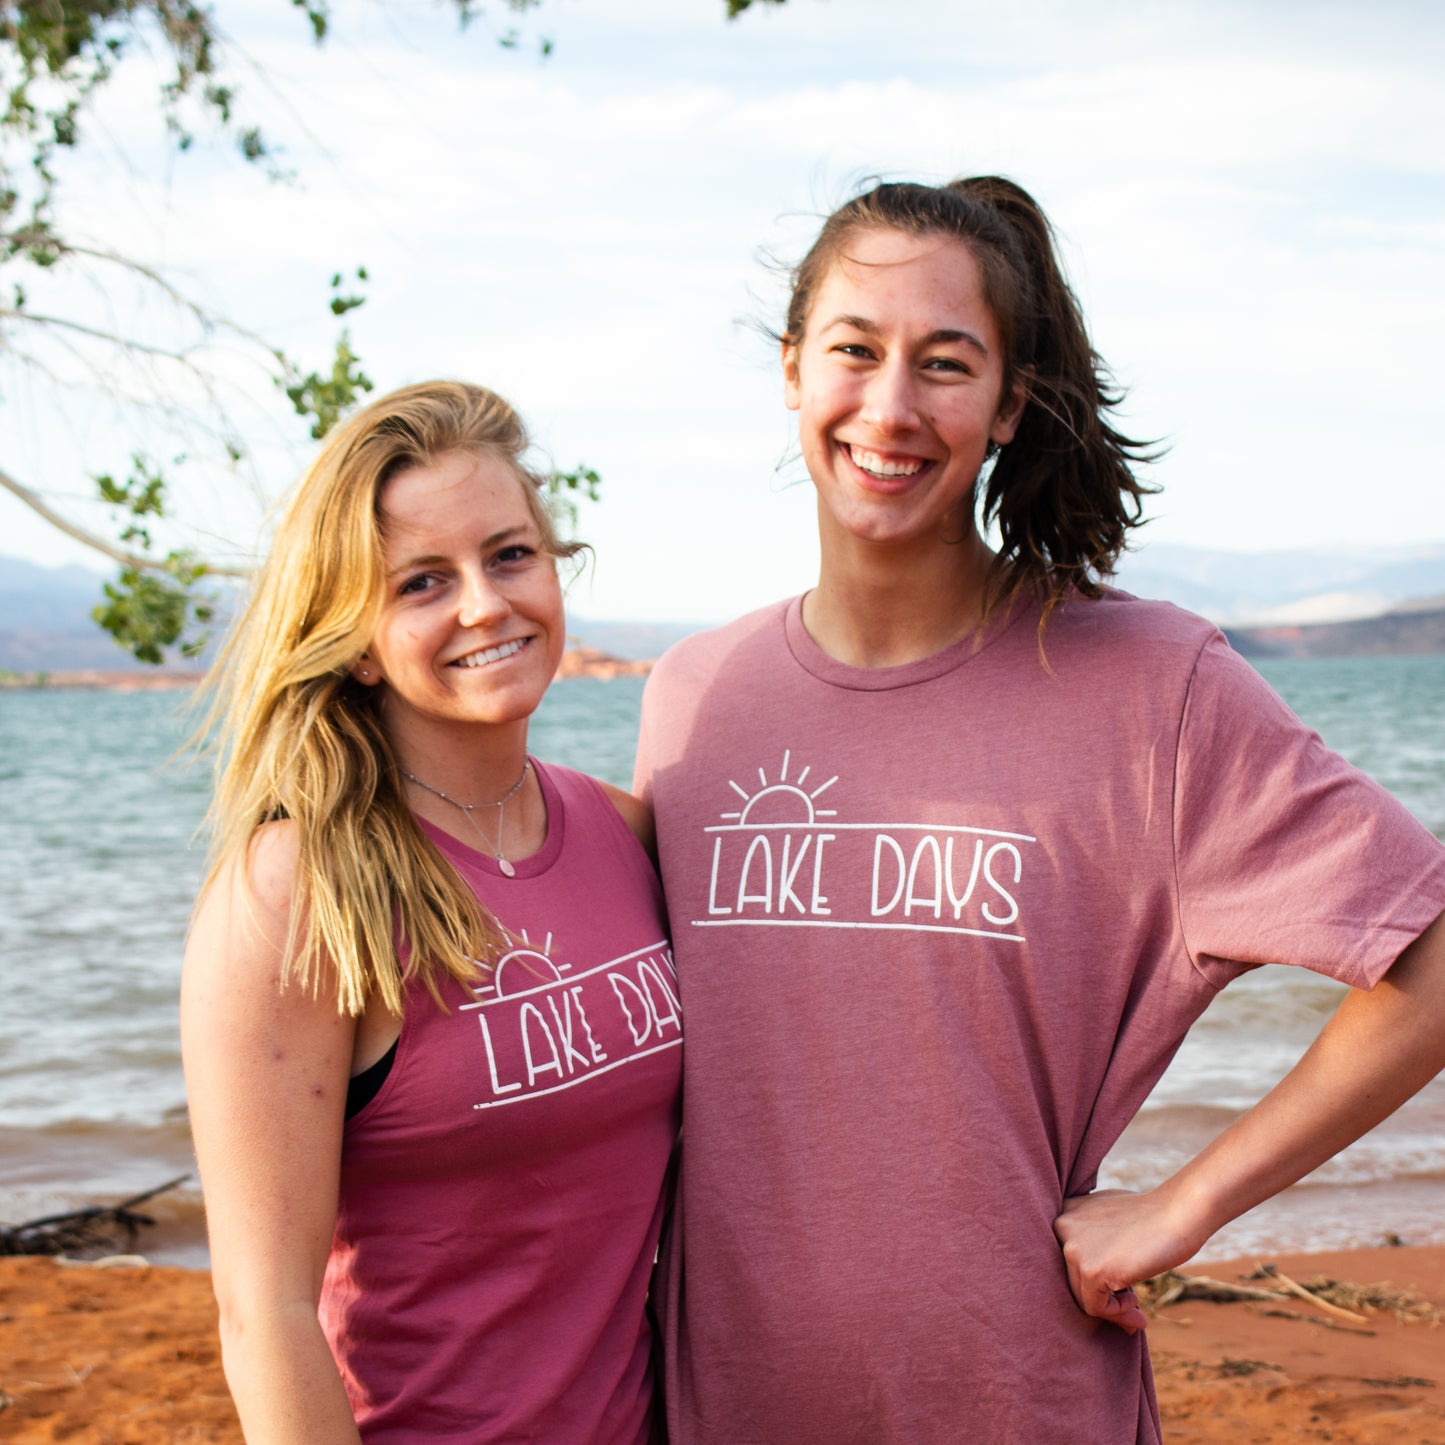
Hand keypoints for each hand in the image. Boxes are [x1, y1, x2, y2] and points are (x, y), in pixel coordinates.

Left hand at [1052, 1188, 1201, 1335]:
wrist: (1178, 1213)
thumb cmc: (1151, 1215)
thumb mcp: (1111, 1219)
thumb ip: (1094, 1239)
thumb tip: (1093, 1277)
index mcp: (1065, 1212)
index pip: (1069, 1258)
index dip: (1095, 1277)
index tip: (1121, 1289)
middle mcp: (1061, 1227)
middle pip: (1074, 1278)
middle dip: (1104, 1297)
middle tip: (1132, 1305)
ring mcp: (1073, 1248)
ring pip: (1083, 1296)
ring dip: (1113, 1310)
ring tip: (1138, 1312)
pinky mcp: (1090, 1270)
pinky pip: (1095, 1307)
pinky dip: (1118, 1315)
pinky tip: (1137, 1305)